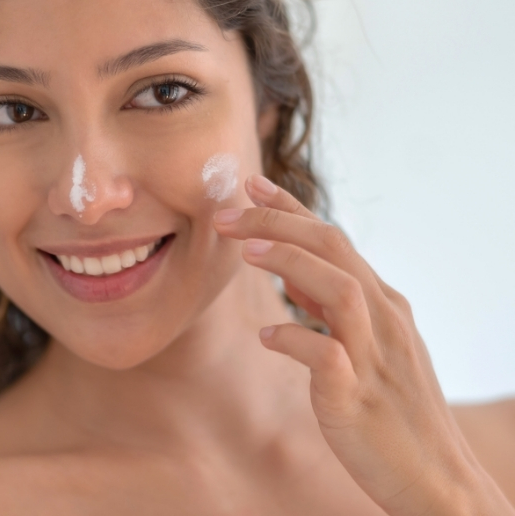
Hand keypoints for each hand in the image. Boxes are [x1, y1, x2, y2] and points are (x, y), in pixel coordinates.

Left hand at [213, 174, 513, 515]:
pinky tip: (266, 338)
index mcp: (383, 303)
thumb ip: (329, 305)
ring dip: (290, 263)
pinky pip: (326, 357)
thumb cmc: (391, 407)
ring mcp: (374, 357)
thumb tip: (289, 269)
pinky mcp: (357, 397)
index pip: (333, 239)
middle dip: (278, 222)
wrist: (437, 478)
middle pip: (334, 249)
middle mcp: (383, 320)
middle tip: (227, 214)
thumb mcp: (367, 344)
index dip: (290, 209)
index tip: (251, 185)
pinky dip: (294, 339)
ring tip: (245, 252)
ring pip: (338, 289)